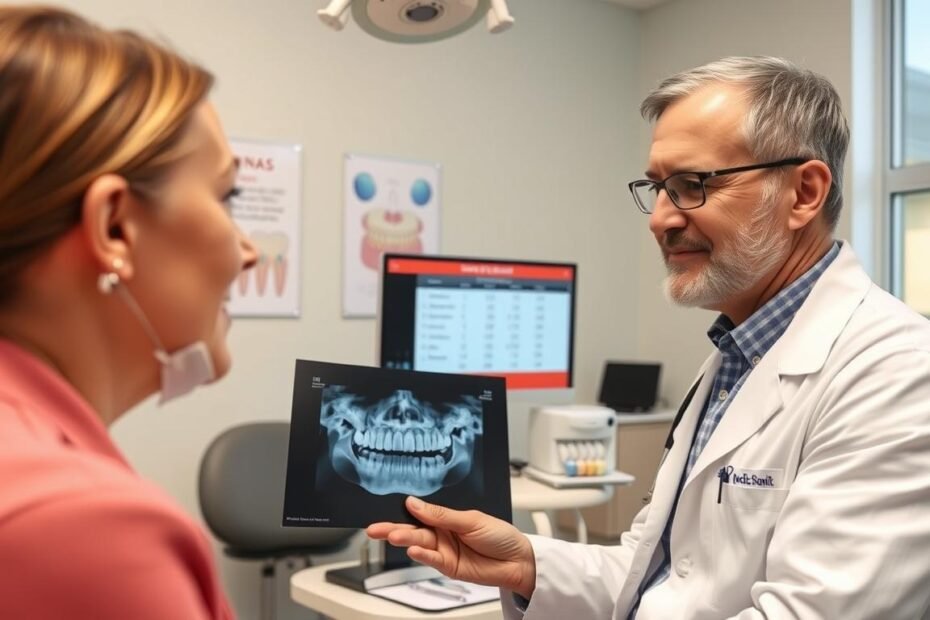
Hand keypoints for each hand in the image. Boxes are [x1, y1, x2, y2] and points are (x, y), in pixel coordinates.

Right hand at [366, 496, 536, 598]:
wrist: (519, 561)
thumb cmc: (500, 536)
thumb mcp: (471, 519)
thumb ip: (441, 515)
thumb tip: (414, 503)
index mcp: (447, 517)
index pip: (420, 512)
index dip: (402, 511)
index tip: (383, 507)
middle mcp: (442, 533)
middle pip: (413, 529)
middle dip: (393, 528)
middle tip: (374, 528)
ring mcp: (444, 551)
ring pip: (419, 544)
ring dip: (405, 540)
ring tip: (393, 536)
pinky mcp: (448, 567)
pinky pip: (431, 560)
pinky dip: (422, 555)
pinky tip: (413, 550)